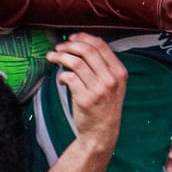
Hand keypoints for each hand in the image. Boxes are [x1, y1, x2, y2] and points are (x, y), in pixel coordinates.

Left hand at [47, 33, 125, 154]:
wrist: (101, 133)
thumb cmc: (104, 106)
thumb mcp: (113, 85)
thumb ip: (102, 66)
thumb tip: (81, 44)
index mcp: (119, 72)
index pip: (101, 45)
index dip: (84, 37)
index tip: (72, 38)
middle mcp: (111, 79)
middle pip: (87, 51)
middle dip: (69, 46)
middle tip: (59, 48)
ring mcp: (99, 89)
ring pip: (76, 62)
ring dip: (60, 57)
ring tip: (52, 58)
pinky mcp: (85, 99)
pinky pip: (69, 77)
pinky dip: (61, 75)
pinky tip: (60, 80)